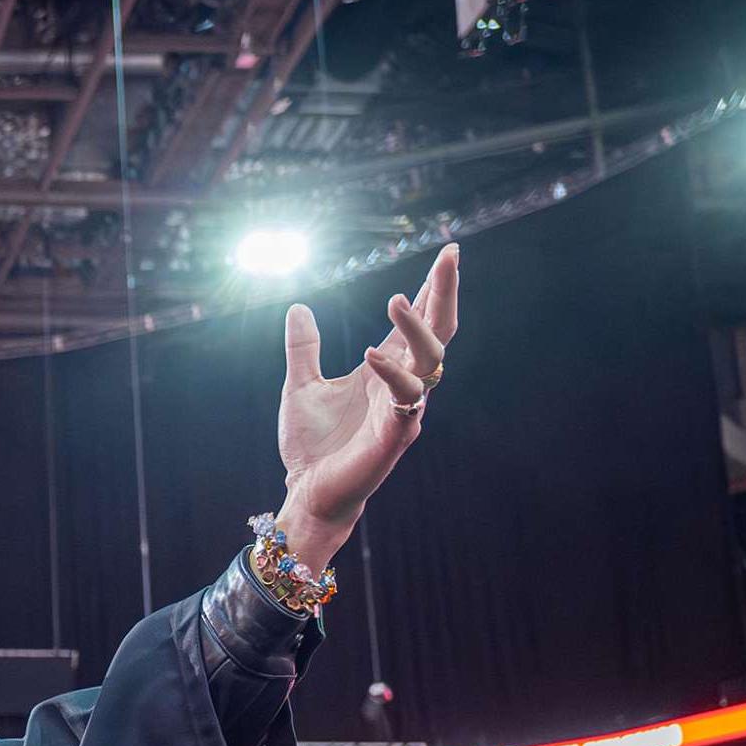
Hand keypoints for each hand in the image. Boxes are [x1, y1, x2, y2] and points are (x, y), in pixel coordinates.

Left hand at [273, 244, 459, 573]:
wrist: (307, 492)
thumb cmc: (312, 446)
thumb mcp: (300, 386)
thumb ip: (303, 349)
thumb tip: (297, 307)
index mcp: (385, 370)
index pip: (417, 322)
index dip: (432, 289)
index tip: (447, 253)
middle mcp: (402, 385)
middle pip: (438, 332)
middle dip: (445, 294)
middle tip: (449, 257)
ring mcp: (403, 410)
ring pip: (430, 361)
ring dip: (418, 328)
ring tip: (398, 299)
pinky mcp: (395, 436)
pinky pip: (405, 400)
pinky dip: (392, 374)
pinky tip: (371, 355)